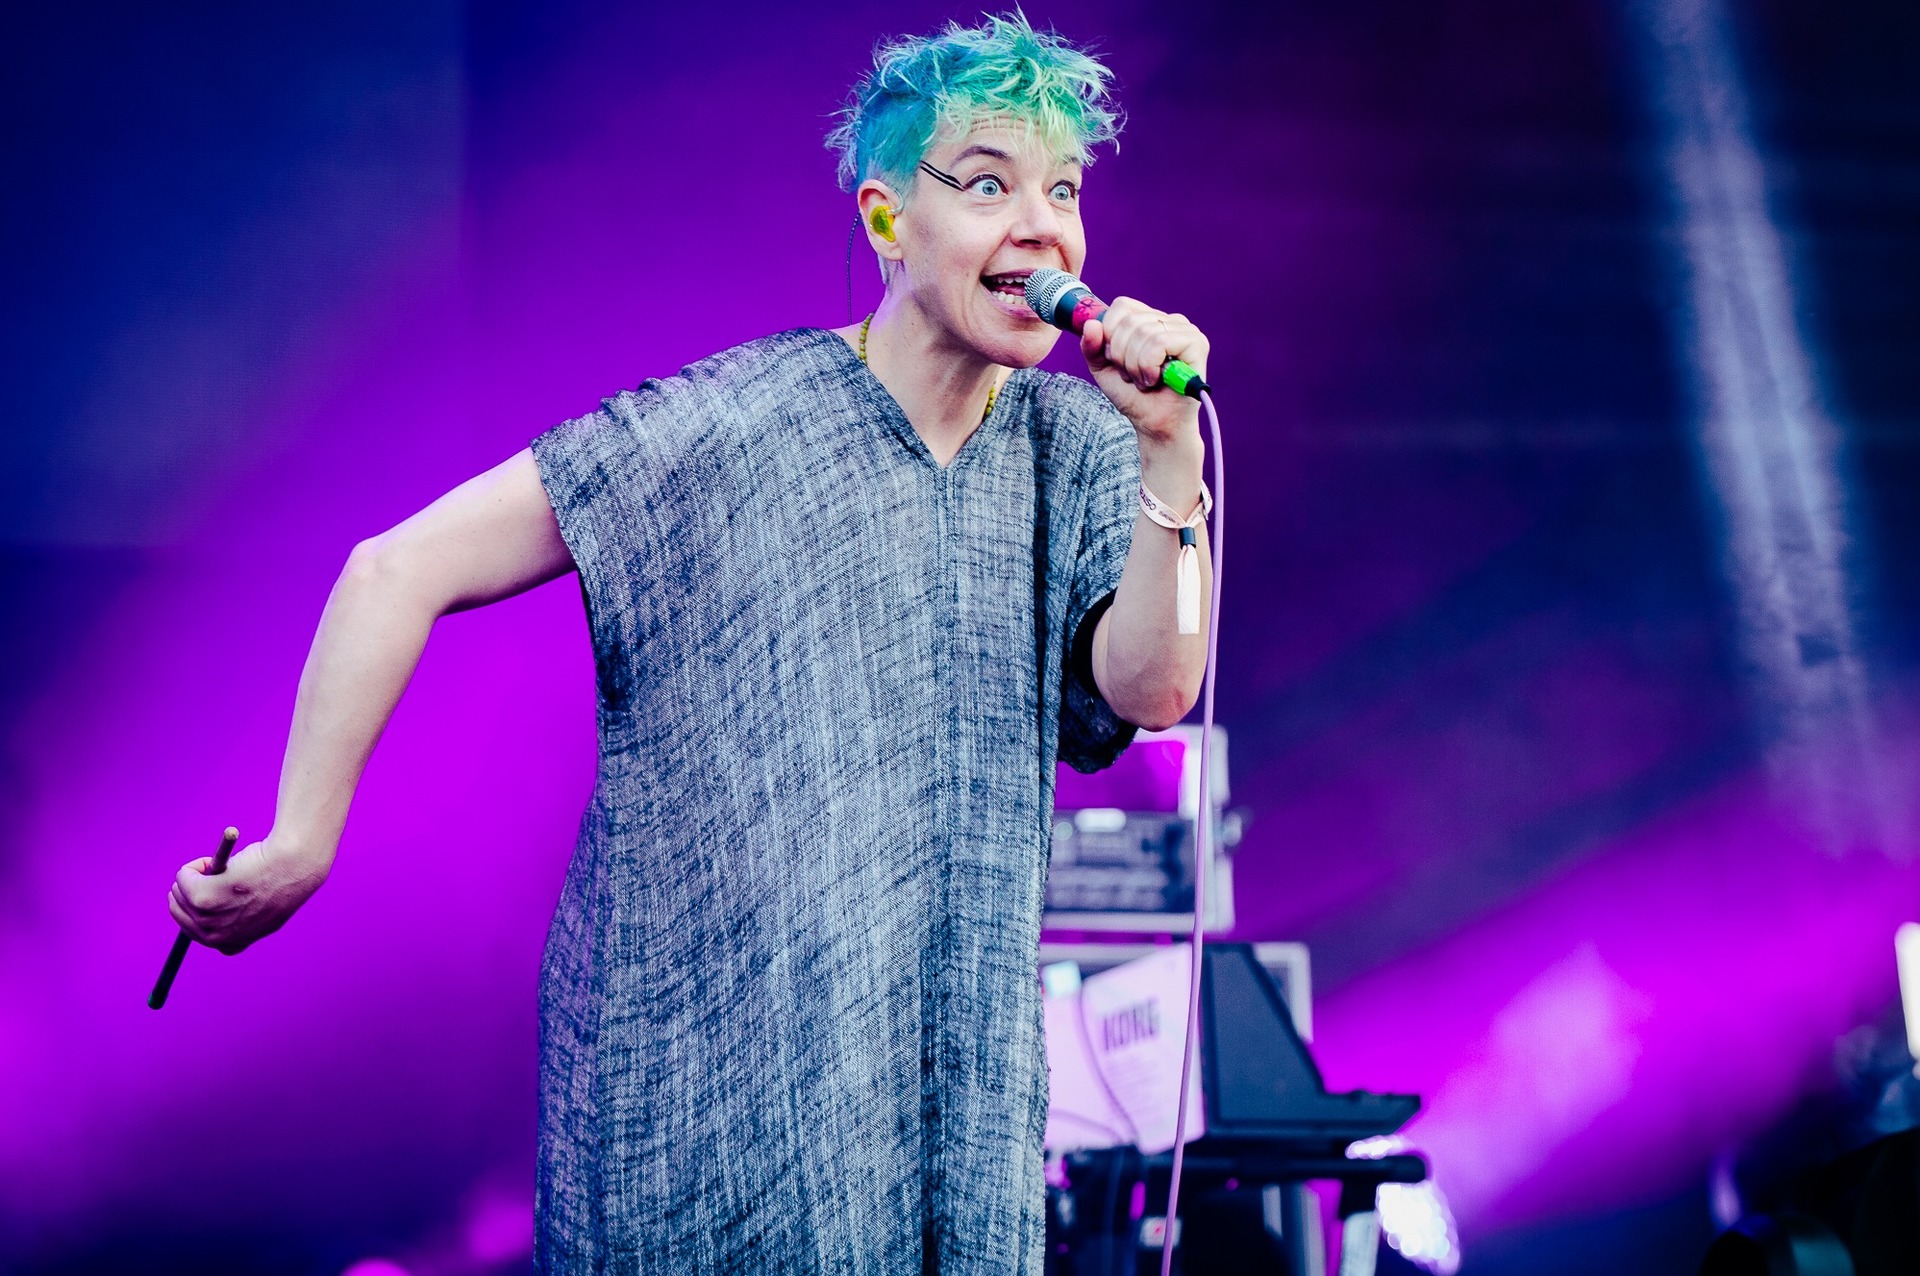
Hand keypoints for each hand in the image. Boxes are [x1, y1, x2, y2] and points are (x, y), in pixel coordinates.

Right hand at [168, 833, 330, 954]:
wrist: (294, 864)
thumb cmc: (280, 880)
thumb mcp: (260, 909)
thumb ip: (237, 915)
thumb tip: (208, 908)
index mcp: (231, 944)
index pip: (195, 933)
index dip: (200, 907)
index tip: (212, 891)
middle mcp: (216, 938)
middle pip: (180, 913)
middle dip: (190, 890)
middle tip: (213, 875)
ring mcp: (208, 919)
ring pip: (178, 891)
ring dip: (195, 874)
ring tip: (224, 868)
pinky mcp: (203, 896)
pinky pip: (183, 876)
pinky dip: (196, 864)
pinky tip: (219, 862)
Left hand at [1079, 297, 1209, 450]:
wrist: (1155, 425)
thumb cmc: (1134, 396)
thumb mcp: (1102, 369)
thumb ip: (1091, 346)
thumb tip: (1091, 324)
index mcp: (1149, 319)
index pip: (1122, 306)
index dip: (1110, 334)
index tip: (1116, 361)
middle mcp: (1169, 320)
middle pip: (1129, 321)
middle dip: (1122, 356)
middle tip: (1133, 376)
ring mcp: (1185, 330)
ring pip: (1143, 332)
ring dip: (1135, 366)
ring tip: (1145, 381)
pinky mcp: (1196, 343)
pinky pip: (1159, 343)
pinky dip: (1148, 367)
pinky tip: (1156, 379)